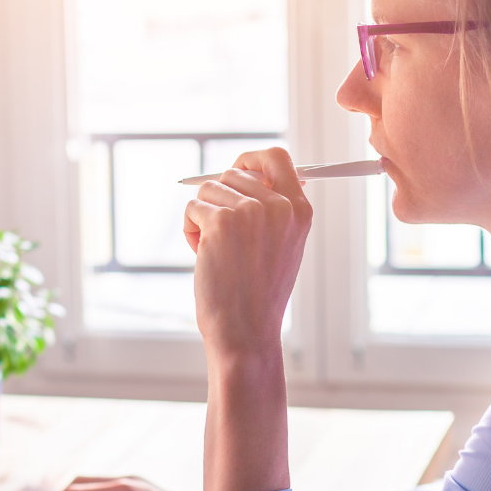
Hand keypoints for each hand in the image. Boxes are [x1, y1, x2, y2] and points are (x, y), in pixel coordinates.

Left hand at [183, 147, 311, 490]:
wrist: (246, 334)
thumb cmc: (258, 295)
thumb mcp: (282, 247)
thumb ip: (273, 209)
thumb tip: (249, 170)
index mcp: (300, 210)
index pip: (276, 157)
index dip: (250, 159)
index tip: (236, 171)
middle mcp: (279, 206)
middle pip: (233, 173)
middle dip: (218, 200)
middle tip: (221, 237)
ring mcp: (251, 212)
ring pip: (208, 191)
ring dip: (203, 218)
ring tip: (215, 253)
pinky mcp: (221, 222)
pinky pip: (192, 208)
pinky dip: (190, 231)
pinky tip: (203, 257)